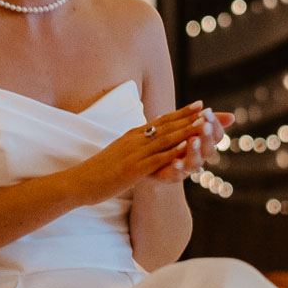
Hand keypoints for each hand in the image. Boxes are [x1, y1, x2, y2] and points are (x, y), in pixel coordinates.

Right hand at [67, 102, 214, 204]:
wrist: (79, 181)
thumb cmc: (99, 170)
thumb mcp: (118, 151)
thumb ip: (133, 144)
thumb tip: (145, 138)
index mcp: (132, 135)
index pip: (161, 120)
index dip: (182, 112)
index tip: (199, 105)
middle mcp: (135, 140)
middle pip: (166, 126)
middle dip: (190, 118)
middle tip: (209, 109)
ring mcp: (134, 154)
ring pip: (164, 140)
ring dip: (185, 131)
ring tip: (204, 124)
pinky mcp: (132, 169)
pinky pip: (156, 159)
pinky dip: (172, 152)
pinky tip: (185, 148)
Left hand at [148, 107, 233, 181]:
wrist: (147, 156)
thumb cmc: (171, 138)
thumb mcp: (185, 125)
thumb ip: (204, 120)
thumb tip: (232, 117)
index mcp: (203, 143)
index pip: (216, 135)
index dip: (214, 125)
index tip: (208, 112)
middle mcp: (197, 157)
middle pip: (208, 149)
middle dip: (206, 137)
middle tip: (204, 125)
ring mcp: (185, 168)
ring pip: (194, 162)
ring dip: (194, 151)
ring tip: (192, 140)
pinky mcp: (169, 176)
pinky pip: (175, 175)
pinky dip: (177, 168)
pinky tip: (176, 161)